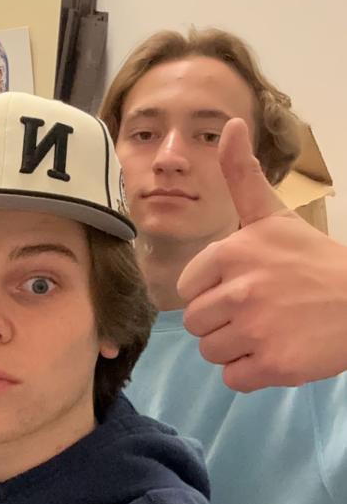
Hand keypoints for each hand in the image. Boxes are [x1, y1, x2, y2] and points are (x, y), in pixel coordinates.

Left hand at [177, 118, 346, 390]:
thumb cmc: (314, 260)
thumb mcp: (275, 216)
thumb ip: (243, 176)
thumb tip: (229, 124)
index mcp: (233, 252)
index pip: (189, 288)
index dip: (213, 291)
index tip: (245, 286)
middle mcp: (240, 289)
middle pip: (197, 323)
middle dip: (223, 322)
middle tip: (260, 311)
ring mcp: (256, 329)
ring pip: (212, 352)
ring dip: (236, 348)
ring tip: (269, 330)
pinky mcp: (273, 366)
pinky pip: (233, 378)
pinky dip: (252, 373)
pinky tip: (276, 352)